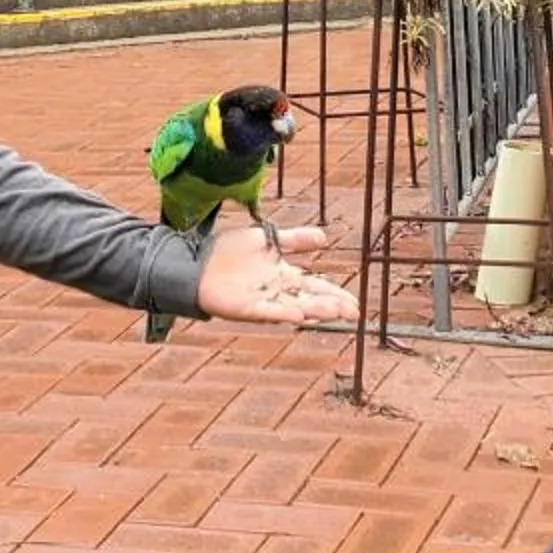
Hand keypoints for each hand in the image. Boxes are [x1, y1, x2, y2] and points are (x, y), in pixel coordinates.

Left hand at [195, 223, 356, 329]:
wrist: (198, 262)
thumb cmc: (230, 251)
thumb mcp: (267, 239)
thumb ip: (295, 239)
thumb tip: (324, 238)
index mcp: (284, 275)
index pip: (315, 286)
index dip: (334, 294)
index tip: (354, 303)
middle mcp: (277, 290)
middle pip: (309, 299)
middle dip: (331, 305)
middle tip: (353, 312)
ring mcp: (263, 300)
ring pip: (294, 307)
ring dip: (314, 310)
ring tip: (334, 312)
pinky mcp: (246, 307)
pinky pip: (268, 311)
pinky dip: (283, 313)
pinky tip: (298, 314)